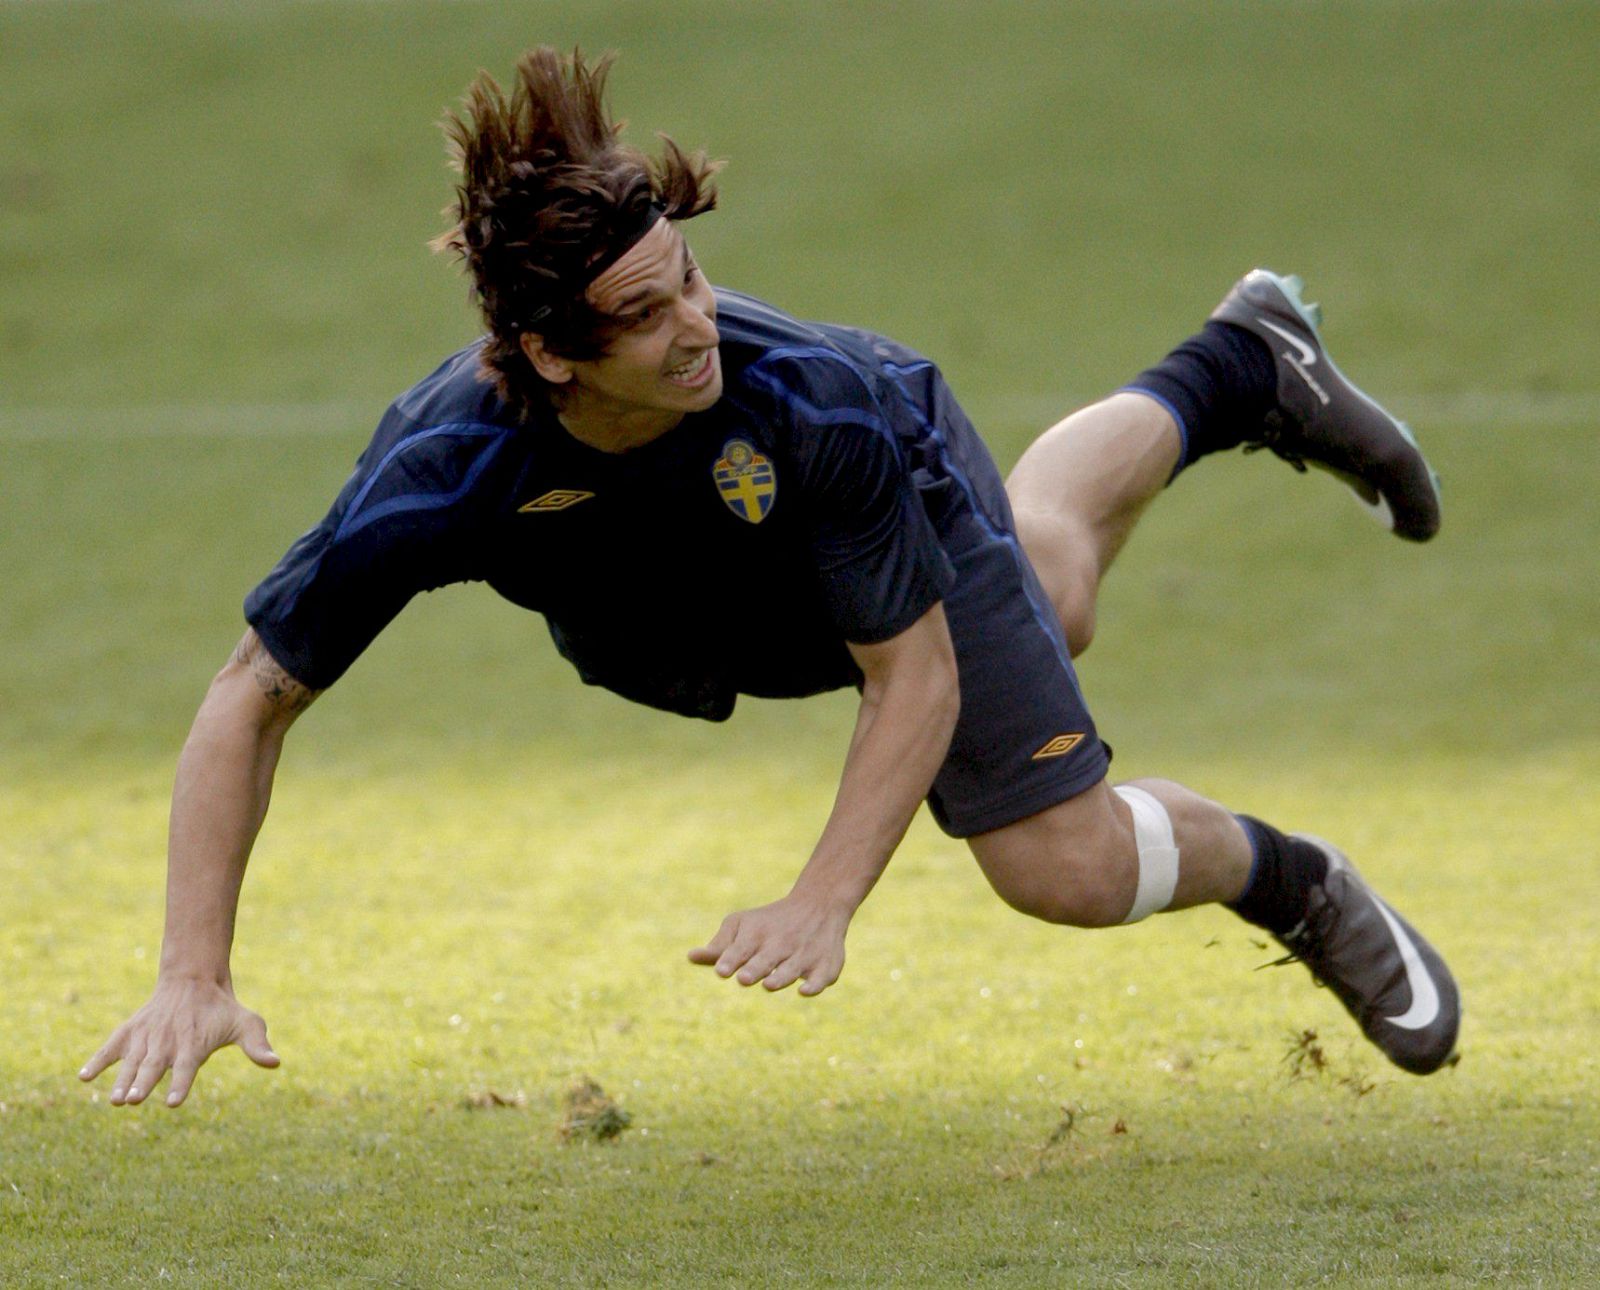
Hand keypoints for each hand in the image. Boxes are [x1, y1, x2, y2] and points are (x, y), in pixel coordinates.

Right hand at [78, 975, 278, 1107]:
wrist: (194, 979)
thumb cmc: (222, 1010)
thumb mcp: (246, 1023)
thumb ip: (257, 1044)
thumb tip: (276, 1063)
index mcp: (194, 1042)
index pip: (187, 1067)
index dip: (180, 1084)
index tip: (173, 1103)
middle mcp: (168, 1040)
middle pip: (155, 1066)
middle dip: (144, 1083)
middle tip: (132, 1101)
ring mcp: (146, 1036)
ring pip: (132, 1061)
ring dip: (121, 1079)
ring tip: (114, 1100)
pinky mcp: (130, 1032)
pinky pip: (110, 1047)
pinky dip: (98, 1060)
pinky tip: (84, 1077)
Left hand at [687, 894, 850, 995]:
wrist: (819, 903)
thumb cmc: (770, 921)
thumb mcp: (742, 925)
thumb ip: (719, 946)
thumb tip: (690, 957)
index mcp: (758, 933)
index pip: (742, 948)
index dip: (731, 960)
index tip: (721, 971)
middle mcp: (782, 943)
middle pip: (766, 959)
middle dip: (755, 968)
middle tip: (743, 979)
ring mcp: (805, 953)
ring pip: (792, 968)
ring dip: (780, 977)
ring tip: (768, 984)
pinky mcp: (826, 964)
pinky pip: (823, 976)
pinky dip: (815, 983)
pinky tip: (805, 990)